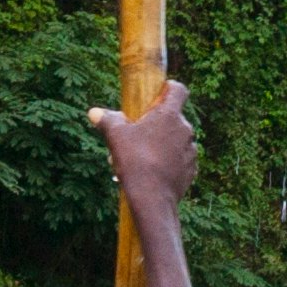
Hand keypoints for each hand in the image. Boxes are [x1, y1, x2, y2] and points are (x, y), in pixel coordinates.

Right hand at [87, 80, 197, 225]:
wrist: (153, 198)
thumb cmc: (135, 161)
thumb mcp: (116, 137)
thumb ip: (107, 120)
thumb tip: (94, 112)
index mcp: (169, 115)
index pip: (178, 90)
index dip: (169, 88)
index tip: (158, 94)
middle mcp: (185, 129)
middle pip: (174, 117)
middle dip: (157, 123)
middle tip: (138, 134)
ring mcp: (191, 150)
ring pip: (177, 140)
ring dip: (163, 143)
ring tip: (142, 157)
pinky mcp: (192, 169)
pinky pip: (180, 159)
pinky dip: (170, 161)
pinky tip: (154, 171)